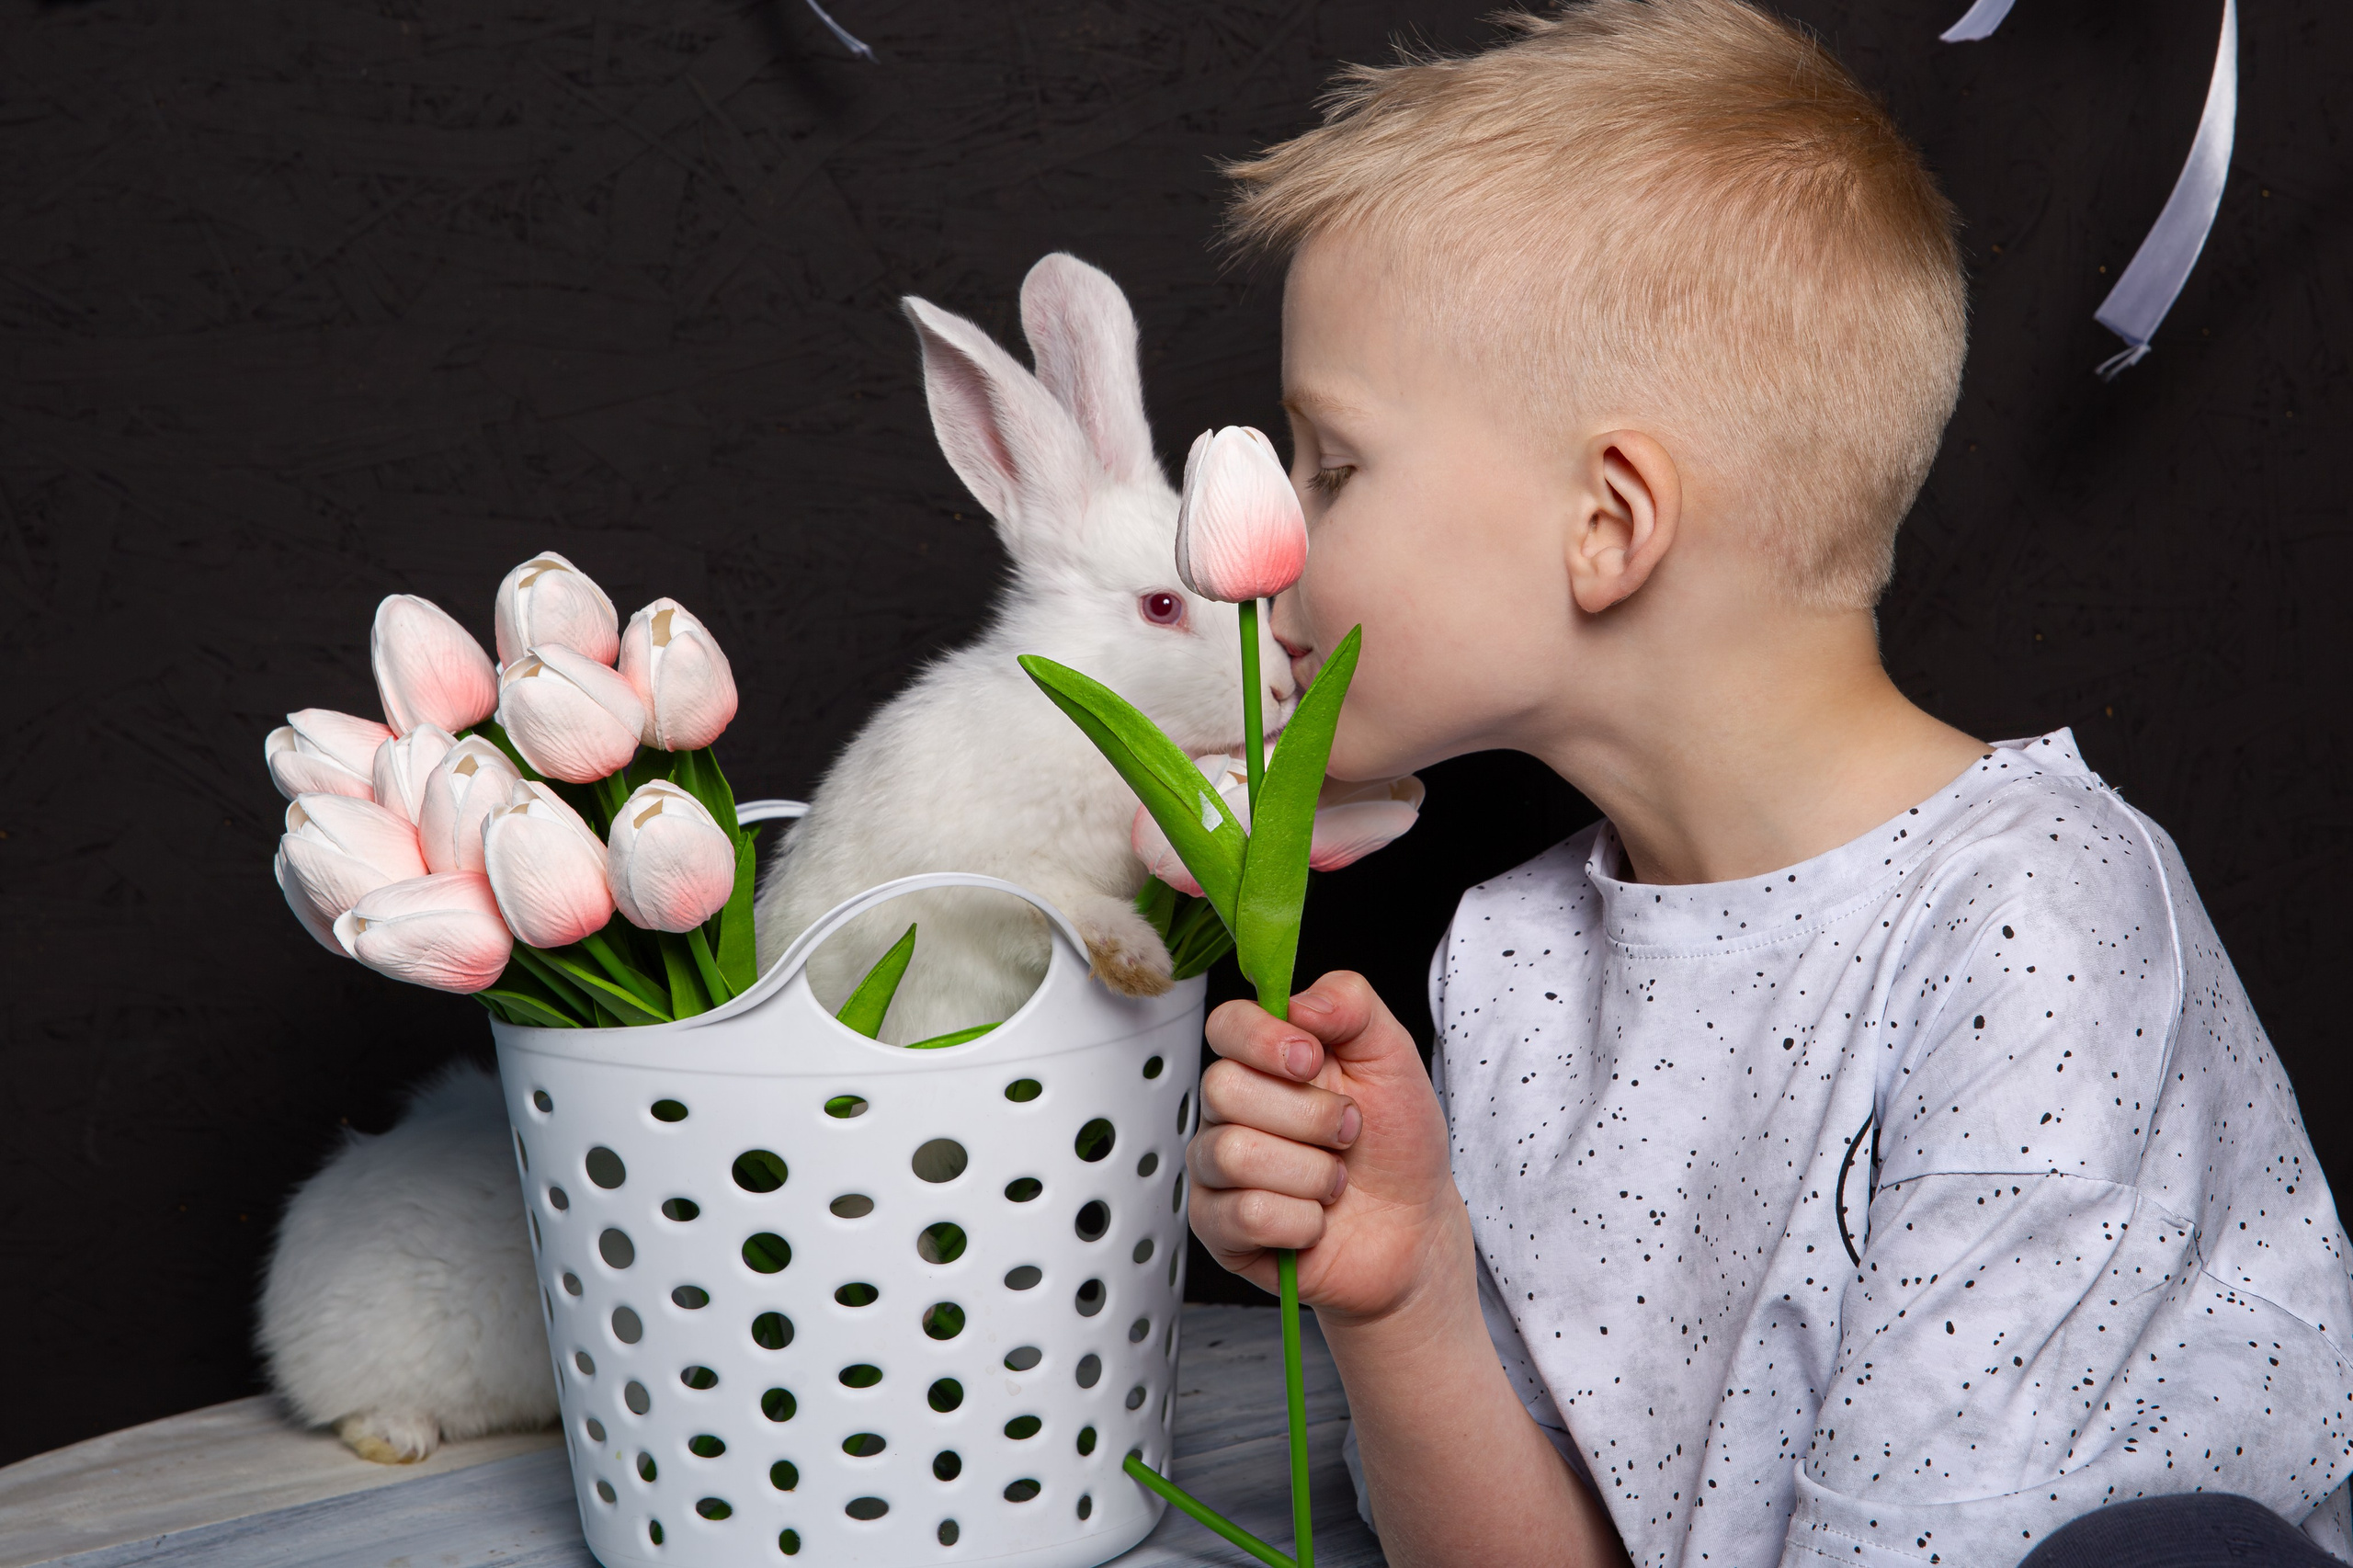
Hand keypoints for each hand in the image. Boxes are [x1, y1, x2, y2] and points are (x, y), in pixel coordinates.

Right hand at [1187, 971, 1467, 1323]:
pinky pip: (1245, 1214)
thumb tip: (1297, 1004)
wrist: (1415, 1229)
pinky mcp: (1218, 1228)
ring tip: (1335, 1181)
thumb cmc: (1397, 1144)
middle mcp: (1230, 1110)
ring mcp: (1216, 1169)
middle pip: (1224, 1089)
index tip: (1312, 1060)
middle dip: (1309, 1116)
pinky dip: (1302, 1220)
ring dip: (1312, 1173)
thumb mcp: (1393, 1057)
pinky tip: (1316, 1219)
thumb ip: (1351, 1003)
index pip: (1224, 1024)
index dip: (1263, 1040)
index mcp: (1264, 1060)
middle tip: (1348, 1132)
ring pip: (1233, 1154)